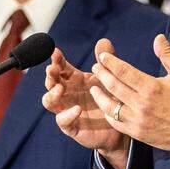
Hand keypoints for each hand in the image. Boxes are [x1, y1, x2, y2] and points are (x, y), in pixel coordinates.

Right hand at [42, 41, 131, 168]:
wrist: (120, 126)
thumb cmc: (111, 99)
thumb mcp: (110, 79)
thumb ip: (105, 62)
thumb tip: (104, 41)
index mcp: (74, 80)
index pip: (60, 67)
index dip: (57, 59)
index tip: (56, 52)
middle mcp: (66, 94)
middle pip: (51, 82)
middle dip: (50, 75)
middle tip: (53, 68)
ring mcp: (66, 110)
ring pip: (49, 102)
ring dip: (51, 94)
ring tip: (60, 88)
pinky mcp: (71, 127)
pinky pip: (63, 121)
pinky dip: (67, 115)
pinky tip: (77, 109)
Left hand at [90, 34, 169, 158]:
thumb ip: (168, 55)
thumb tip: (158, 38)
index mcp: (151, 87)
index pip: (123, 71)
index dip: (110, 62)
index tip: (103, 56)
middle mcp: (142, 104)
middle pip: (113, 86)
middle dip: (101, 74)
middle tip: (96, 67)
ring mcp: (138, 120)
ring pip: (110, 106)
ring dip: (99, 95)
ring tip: (94, 87)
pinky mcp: (138, 133)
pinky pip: (117, 123)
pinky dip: (109, 113)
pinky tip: (106, 106)